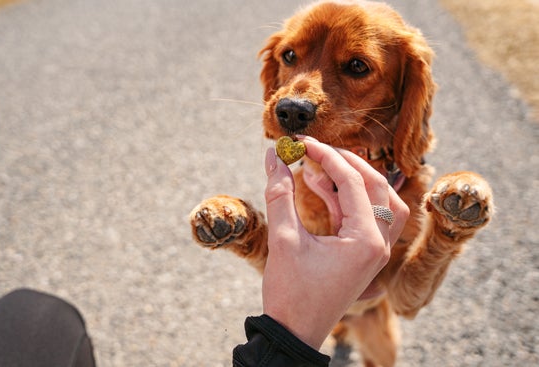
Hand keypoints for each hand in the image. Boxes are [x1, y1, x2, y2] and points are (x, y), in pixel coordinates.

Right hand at [262, 136, 408, 349]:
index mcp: (367, 241)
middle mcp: (379, 245)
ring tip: (319, 166)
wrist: (294, 333)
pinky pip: (363, 217)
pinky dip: (344, 199)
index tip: (302, 142)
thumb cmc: (290, 293)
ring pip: (378, 200)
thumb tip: (273, 157)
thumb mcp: (283, 239)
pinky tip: (317, 186)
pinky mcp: (364, 255)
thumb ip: (279, 193)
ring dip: (352, 180)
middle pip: (377, 186)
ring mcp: (375, 251)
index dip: (327, 156)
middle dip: (346, 163)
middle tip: (316, 149)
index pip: (354, 182)